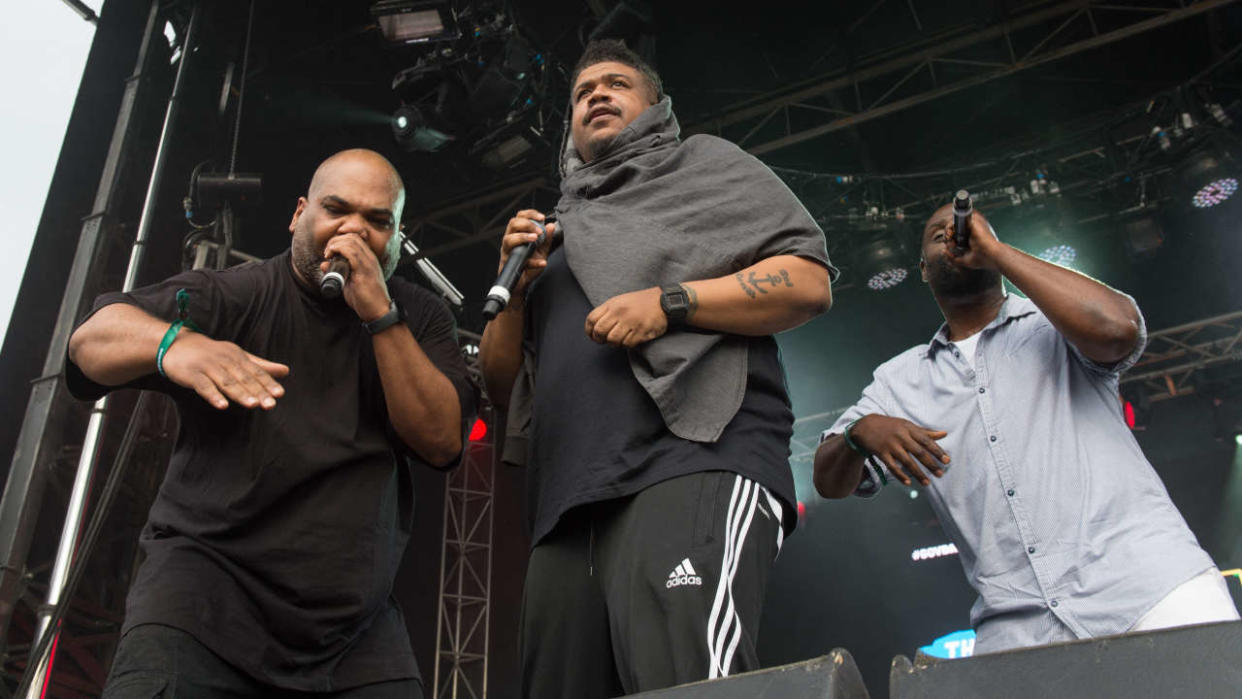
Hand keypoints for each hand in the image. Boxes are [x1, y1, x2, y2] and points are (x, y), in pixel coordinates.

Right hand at [161, 331, 288, 409]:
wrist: (176, 344)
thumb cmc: (212, 354)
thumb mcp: (238, 356)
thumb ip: (261, 366)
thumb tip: (286, 371)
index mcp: (238, 357)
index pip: (256, 371)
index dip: (268, 382)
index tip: (279, 394)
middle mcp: (225, 360)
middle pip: (244, 378)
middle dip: (258, 391)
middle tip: (270, 404)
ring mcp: (208, 367)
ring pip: (226, 382)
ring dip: (240, 394)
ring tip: (253, 405)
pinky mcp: (192, 375)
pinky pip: (204, 386)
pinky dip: (213, 396)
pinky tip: (222, 405)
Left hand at [322, 233, 390, 321]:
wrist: (378, 312)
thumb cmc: (366, 299)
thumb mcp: (349, 283)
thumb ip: (338, 273)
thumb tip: (324, 264)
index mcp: (368, 260)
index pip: (355, 239)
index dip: (340, 240)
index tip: (330, 251)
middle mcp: (370, 258)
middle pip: (352, 237)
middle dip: (335, 240)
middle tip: (327, 252)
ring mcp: (368, 263)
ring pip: (351, 241)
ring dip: (336, 244)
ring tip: (328, 253)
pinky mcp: (364, 271)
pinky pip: (352, 253)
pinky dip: (339, 250)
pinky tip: (331, 256)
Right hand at [499, 210, 556, 306]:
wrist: (521, 283)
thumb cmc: (528, 265)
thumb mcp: (541, 251)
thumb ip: (546, 239)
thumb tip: (551, 225)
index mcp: (517, 234)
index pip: (520, 217)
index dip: (530, 214)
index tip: (542, 217)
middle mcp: (510, 240)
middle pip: (512, 224)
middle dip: (527, 224)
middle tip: (539, 231)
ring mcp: (507, 252)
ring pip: (509, 239)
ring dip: (523, 237)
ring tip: (535, 239)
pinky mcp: (509, 264)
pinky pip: (519, 261)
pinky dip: (532, 262)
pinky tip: (541, 263)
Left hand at [585, 287, 666, 347]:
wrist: (664, 301)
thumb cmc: (640, 303)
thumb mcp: (621, 301)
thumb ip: (607, 312)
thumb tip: (594, 328)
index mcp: (613, 304)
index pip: (591, 319)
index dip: (589, 331)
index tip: (593, 335)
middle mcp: (620, 312)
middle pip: (600, 331)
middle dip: (600, 339)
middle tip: (605, 340)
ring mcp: (631, 322)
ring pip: (612, 340)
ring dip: (615, 343)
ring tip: (620, 339)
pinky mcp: (641, 331)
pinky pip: (627, 344)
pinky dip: (627, 344)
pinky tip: (631, 339)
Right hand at [849, 414, 949, 486]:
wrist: (864, 426)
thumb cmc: (890, 426)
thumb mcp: (907, 425)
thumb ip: (925, 431)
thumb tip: (944, 434)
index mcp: (909, 428)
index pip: (926, 440)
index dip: (937, 451)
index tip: (947, 461)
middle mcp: (900, 436)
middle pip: (918, 452)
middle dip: (930, 464)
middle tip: (940, 474)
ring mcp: (890, 445)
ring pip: (907, 461)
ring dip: (918, 473)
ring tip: (927, 483)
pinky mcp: (881, 453)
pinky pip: (892, 466)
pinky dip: (900, 475)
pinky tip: (908, 482)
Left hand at [946, 209, 1004, 270]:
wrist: (992, 255)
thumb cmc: (982, 259)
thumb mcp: (964, 261)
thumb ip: (953, 258)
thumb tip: (943, 251)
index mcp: (969, 240)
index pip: (955, 236)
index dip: (949, 241)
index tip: (949, 247)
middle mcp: (970, 232)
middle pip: (953, 230)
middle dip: (947, 237)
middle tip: (950, 244)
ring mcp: (971, 226)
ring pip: (953, 224)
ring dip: (947, 231)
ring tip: (949, 239)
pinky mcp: (971, 222)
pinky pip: (956, 220)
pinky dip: (950, 227)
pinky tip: (950, 235)